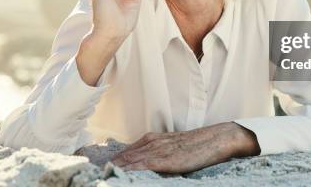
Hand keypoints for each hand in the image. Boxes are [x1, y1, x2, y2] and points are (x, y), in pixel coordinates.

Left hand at [110, 122, 259, 173]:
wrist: (219, 138)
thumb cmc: (198, 144)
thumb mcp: (174, 147)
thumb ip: (158, 153)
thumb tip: (141, 164)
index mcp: (154, 140)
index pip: (127, 152)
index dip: (113, 161)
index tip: (97, 168)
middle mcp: (154, 143)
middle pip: (125, 156)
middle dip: (110, 165)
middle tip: (92, 172)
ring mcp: (162, 150)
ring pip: (133, 160)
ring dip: (117, 168)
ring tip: (102, 173)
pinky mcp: (171, 159)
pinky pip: (148, 164)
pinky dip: (134, 168)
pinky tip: (124, 172)